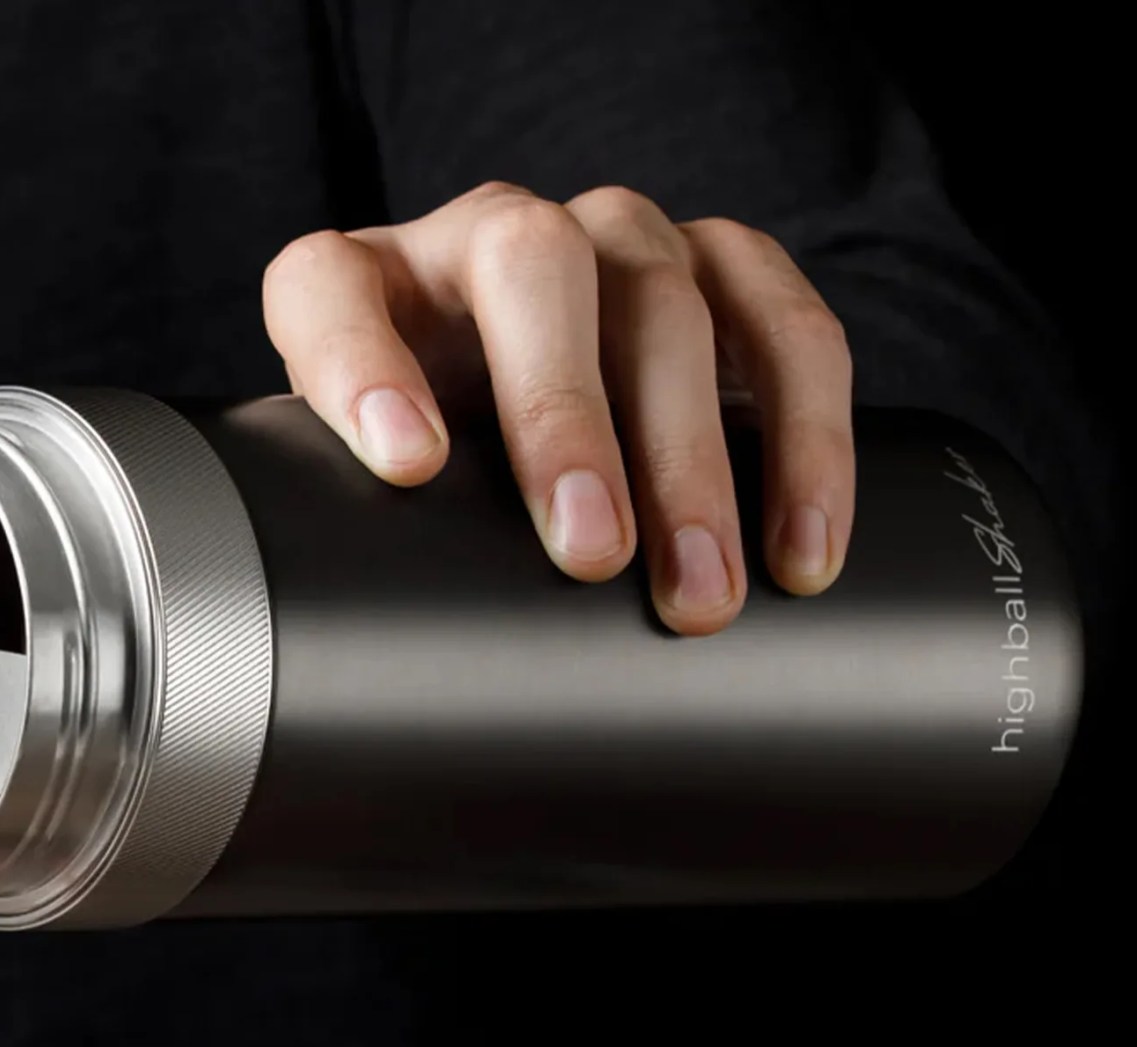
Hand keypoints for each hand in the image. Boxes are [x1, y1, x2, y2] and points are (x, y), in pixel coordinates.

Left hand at [263, 182, 852, 633]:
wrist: (525, 439)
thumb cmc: (439, 498)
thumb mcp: (378, 516)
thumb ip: (358, 558)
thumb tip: (340, 719)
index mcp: (362, 287)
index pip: (328, 291)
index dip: (362, 366)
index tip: (408, 466)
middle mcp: (488, 237)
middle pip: (533, 270)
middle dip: (566, 416)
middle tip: (591, 555)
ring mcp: (613, 239)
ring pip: (666, 298)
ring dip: (691, 455)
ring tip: (700, 590)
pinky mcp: (723, 267)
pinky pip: (788, 326)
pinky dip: (808, 439)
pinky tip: (801, 549)